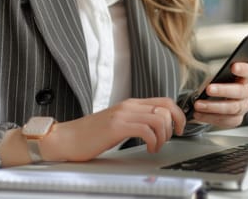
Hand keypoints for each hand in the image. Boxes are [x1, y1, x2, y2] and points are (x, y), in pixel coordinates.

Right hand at [40, 97, 185, 161]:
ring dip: (163, 135)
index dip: (178, 114)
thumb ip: (135, 121)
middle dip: (173, 126)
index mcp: (130, 104)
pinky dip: (153, 141)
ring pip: (158, 118)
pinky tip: (148, 148)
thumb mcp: (118, 123)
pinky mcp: (116, 126)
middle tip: (167, 140)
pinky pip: (146, 130)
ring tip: (155, 146)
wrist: (67, 138)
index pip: (164, 100)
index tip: (179, 128)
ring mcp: (122, 114)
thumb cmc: (90, 135)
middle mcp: (128, 105)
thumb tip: (157, 127)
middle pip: (166, 107)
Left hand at [191, 62, 247, 127]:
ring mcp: (242, 107)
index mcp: (244, 77)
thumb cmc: (215, 83)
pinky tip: (198, 114)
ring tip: (198, 105)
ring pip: (232, 108)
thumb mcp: (212, 76)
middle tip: (208, 89)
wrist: (211, 101)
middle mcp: (246, 92)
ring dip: (213, 106)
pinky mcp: (236, 119)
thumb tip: (200, 77)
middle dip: (223, 90)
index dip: (243, 69)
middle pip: (240, 91)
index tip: (233, 67)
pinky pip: (225, 120)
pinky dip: (210, 117)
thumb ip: (211, 75)